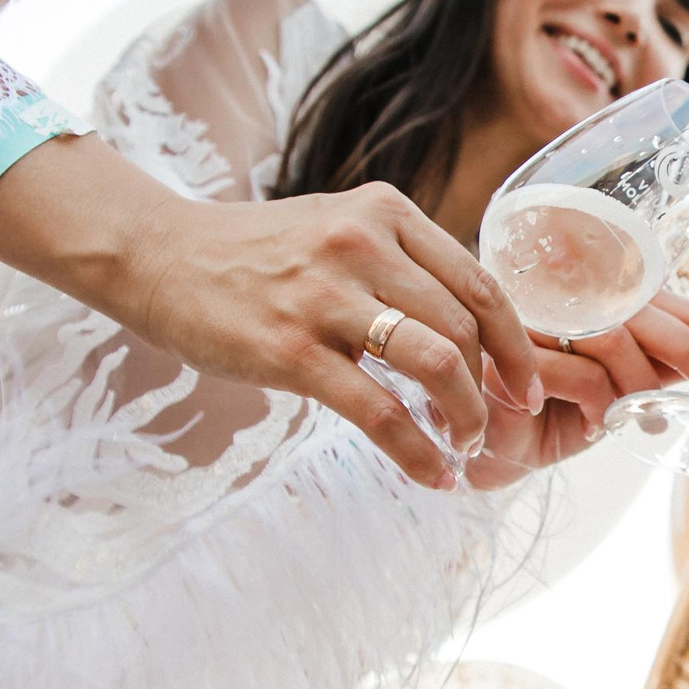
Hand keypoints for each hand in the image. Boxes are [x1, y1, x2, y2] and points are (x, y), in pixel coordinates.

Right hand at [109, 181, 542, 489]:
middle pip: (466, 325)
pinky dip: (417, 451)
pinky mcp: (292, 349)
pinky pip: (378, 410)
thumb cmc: (256, 254)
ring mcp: (326, 296)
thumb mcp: (338, 228)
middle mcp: (363, 244)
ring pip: (435, 363)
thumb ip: (400, 263)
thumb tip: (469, 325)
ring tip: (466, 447)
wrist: (161, 256)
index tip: (528, 384)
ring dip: (465, 417)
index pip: (480, 281)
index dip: (517, 342)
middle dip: (495, 388)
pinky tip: (432, 475)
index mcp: (385, 212)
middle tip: (497, 426)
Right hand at [463, 292, 688, 487]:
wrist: (494, 453)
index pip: (652, 290)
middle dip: (686, 349)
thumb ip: (659, 362)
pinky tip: (599, 426)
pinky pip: (577, 375)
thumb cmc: (557, 415)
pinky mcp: (510, 362)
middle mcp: (557, 299)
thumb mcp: (620, 385)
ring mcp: (530, 325)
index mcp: (585, 296)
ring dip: (640, 386)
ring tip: (642, 418)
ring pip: (611, 339)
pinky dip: (601, 404)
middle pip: (636, 308)